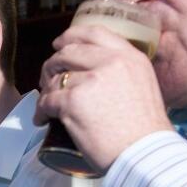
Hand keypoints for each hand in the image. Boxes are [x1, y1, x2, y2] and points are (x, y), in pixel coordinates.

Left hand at [34, 23, 171, 173]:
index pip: (94, 32)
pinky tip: (43, 120)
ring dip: (46, 91)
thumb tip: (94, 74)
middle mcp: (110, 62)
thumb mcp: (143, 86)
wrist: (145, 154)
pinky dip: (41, 112)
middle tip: (48, 82)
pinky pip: (46, 101)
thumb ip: (122, 73)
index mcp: (129, 57)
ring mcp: (90, 80)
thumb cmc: (145, 131)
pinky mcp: (73, 101)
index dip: (71, 36)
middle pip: (67, 53)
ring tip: (48, 105)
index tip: (59, 44)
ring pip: (55, 78)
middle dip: (52, 66)